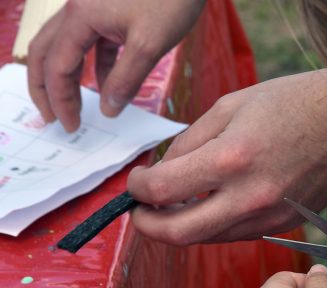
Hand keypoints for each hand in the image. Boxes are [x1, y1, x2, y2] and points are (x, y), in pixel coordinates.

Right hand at [27, 0, 205, 132]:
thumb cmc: (170, 0)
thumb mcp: (149, 45)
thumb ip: (126, 80)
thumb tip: (108, 110)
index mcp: (80, 16)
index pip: (58, 66)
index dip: (61, 100)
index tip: (70, 126)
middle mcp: (77, 9)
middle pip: (46, 53)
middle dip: (46, 89)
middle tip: (53, 119)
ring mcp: (91, 9)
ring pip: (66, 47)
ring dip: (67, 78)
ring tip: (76, 107)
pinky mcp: (108, 11)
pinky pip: (92, 42)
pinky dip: (95, 66)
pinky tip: (110, 86)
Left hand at [128, 70, 326, 243]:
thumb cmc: (298, 102)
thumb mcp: (232, 105)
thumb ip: (191, 141)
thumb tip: (166, 170)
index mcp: (232, 158)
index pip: (163, 190)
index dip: (137, 189)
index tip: (136, 182)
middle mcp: (250, 196)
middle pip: (179, 234)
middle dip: (148, 226)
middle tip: (140, 213)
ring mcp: (270, 216)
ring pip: (208, 239)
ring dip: (182, 228)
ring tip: (176, 206)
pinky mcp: (285, 224)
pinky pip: (237, 234)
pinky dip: (216, 225)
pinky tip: (214, 205)